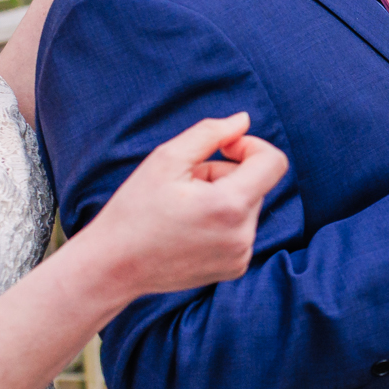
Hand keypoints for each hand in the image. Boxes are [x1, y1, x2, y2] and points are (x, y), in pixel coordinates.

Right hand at [81, 113, 287, 297]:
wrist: (114, 266)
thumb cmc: (135, 209)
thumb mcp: (166, 159)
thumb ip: (210, 133)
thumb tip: (243, 120)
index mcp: (230, 206)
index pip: (273, 162)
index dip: (251, 146)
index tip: (225, 147)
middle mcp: (243, 235)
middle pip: (255, 183)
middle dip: (224, 175)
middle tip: (183, 186)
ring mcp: (241, 255)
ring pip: (247, 206)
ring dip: (221, 198)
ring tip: (182, 210)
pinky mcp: (235, 268)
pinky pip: (241, 229)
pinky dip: (221, 222)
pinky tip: (188, 231)